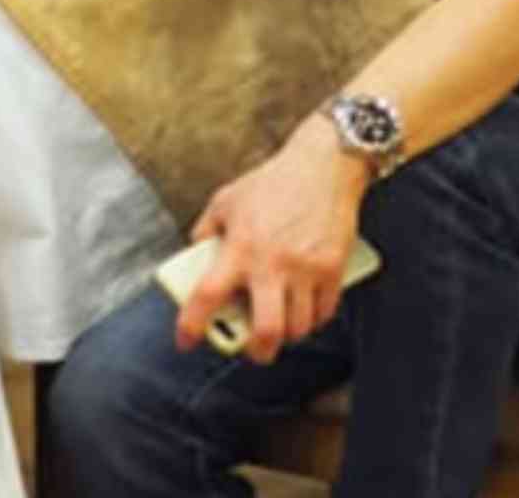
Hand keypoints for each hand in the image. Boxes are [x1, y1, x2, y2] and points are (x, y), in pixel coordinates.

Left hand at [179, 116, 369, 363]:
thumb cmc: (272, 183)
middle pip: (266, 332)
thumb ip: (207, 230)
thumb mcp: (226, 200)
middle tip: (252, 347)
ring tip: (278, 322)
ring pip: (298, 328)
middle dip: (257, 351)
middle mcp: (272, 263)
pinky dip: (313, 319)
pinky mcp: (333, 270)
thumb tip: (196, 255)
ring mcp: (305, 269)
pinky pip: (324, 313)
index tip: (185, 340)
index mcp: (239, 246)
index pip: (208, 294)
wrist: (322, 166)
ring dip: (286, 333)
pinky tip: (303, 308)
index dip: (192, 324)